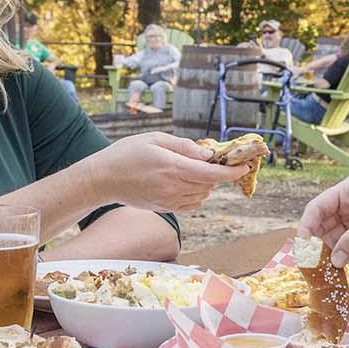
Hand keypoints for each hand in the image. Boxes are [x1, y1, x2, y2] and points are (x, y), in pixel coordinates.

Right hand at [93, 132, 246, 210]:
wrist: (104, 179)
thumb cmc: (127, 153)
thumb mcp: (155, 139)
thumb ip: (183, 146)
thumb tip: (208, 154)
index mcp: (171, 166)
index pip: (210, 173)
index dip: (230, 172)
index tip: (244, 168)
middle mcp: (172, 186)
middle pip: (209, 184)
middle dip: (219, 174)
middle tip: (219, 161)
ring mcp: (168, 200)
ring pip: (202, 195)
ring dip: (207, 183)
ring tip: (198, 169)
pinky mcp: (164, 208)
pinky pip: (191, 204)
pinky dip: (197, 194)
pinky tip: (188, 182)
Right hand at [300, 176, 348, 263]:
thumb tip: (333, 260)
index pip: (318, 207)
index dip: (307, 225)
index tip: (302, 246)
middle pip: (323, 225)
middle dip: (317, 244)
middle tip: (312, 265)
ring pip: (335, 239)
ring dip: (330, 254)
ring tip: (324, 271)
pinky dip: (343, 259)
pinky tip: (338, 271)